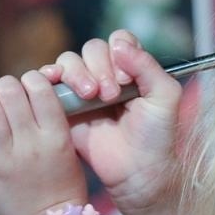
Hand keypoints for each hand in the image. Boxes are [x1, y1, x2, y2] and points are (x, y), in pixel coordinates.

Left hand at [0, 71, 89, 214]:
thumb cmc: (64, 188)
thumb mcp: (69, 151)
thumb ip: (51, 123)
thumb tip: (29, 95)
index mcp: (58, 137)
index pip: (41, 90)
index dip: (32, 79)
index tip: (29, 83)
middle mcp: (31, 144)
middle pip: (12, 94)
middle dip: (7, 85)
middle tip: (6, 90)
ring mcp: (6, 157)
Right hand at [39, 30, 183, 214]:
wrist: (136, 173)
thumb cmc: (156, 136)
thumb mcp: (164, 96)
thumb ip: (148, 66)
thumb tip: (119, 44)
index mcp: (133, 68)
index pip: (119, 41)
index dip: (119, 54)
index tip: (126, 79)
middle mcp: (107, 74)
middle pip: (92, 49)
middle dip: (99, 67)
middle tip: (110, 94)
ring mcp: (84, 90)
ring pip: (70, 61)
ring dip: (78, 73)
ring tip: (91, 96)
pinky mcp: (66, 107)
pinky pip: (50, 82)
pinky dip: (50, 75)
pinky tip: (55, 81)